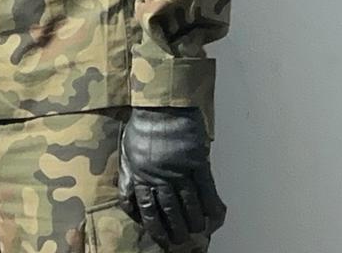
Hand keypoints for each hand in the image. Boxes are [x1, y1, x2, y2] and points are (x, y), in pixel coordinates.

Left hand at [117, 107, 225, 248]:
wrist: (162, 103)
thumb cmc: (143, 125)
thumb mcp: (126, 153)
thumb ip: (128, 179)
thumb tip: (129, 204)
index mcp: (141, 175)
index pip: (148, 209)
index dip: (156, 227)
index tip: (162, 238)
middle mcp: (160, 176)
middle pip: (170, 209)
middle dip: (176, 229)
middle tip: (182, 241)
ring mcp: (180, 169)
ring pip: (188, 202)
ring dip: (193, 221)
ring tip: (197, 232)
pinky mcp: (198, 160)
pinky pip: (206, 187)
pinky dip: (211, 203)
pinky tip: (214, 216)